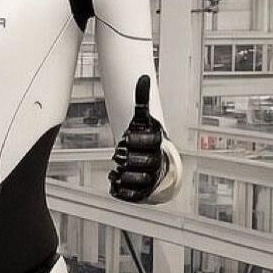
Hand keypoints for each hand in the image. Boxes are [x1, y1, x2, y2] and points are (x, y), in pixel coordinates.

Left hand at [109, 75, 162, 202]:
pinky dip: (121, 190)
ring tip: (116, 170)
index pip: (151, 143)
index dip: (136, 141)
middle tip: (118, 154)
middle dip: (128, 158)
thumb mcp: (143, 121)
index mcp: (159, 145)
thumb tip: (144, 78)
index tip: (124, 139)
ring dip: (124, 175)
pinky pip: (133, 194)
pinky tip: (113, 184)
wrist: (158, 168)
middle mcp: (158, 163)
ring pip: (140, 180)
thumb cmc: (147, 141)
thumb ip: (142, 101)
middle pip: (145, 163)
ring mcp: (151, 179)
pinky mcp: (142, 193)